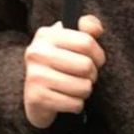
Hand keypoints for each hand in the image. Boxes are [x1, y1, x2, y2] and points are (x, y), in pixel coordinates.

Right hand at [24, 14, 105, 129]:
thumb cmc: (58, 66)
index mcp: (46, 35)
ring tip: (75, 89)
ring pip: (83, 87)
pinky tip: (67, 100)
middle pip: (86, 65)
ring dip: (85, 91)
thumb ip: (86, 30)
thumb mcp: (70, 43)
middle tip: (84, 77)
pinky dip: (77, 105)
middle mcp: (37, 52)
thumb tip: (96, 28)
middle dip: (92, 75)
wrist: (35, 97)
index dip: (98, 55)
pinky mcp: (38, 98)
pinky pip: (75, 104)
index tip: (95, 61)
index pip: (86, 42)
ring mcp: (36, 76)